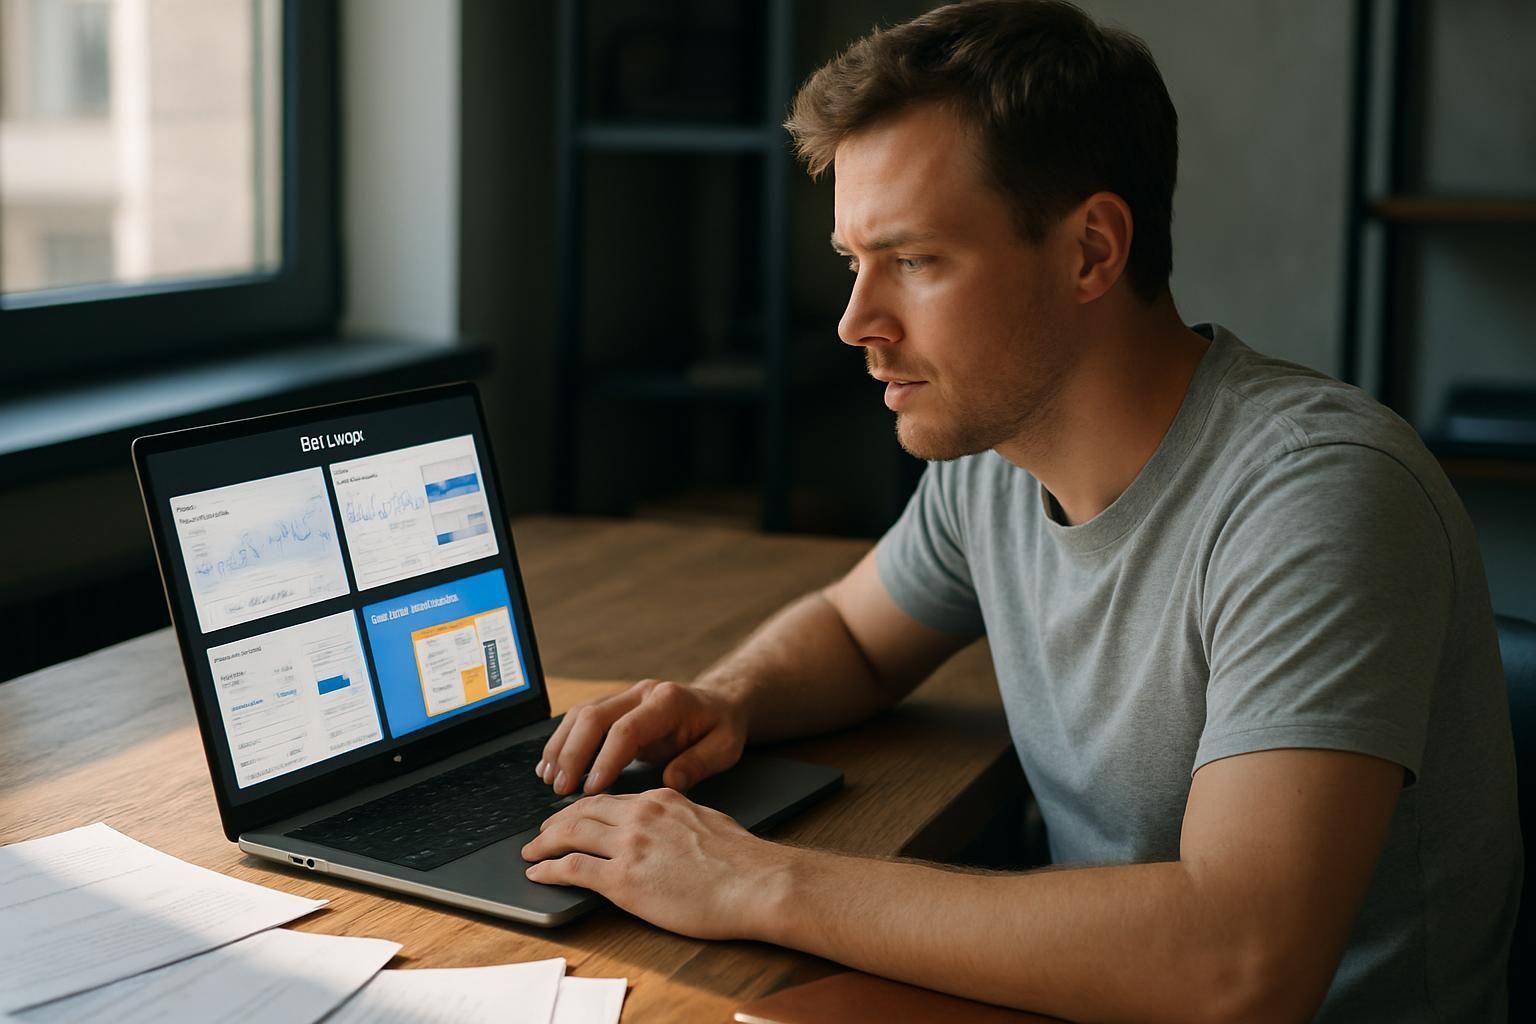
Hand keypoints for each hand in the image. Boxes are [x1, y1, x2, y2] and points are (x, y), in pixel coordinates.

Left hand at [521, 788, 790, 939]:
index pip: (611, 799)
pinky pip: (573, 869)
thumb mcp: (708, 819)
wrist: (755, 882)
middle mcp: (640, 815)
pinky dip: (549, 869)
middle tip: (542, 832)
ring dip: (544, 843)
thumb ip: (681, 816)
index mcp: (661, 798)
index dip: (585, 807)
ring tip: (531, 852)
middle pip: (584, 811)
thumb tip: (674, 823)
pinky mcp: (624, 880)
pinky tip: (538, 873)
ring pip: (571, 834)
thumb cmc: (743, 859)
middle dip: (557, 821)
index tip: (573, 815)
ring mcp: (629, 846)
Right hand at [537, 678, 746, 795]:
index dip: (605, 759)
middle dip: (573, 754)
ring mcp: (626, 696)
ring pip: (580, 714)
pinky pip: (581, 718)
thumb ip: (699, 763)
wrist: (719, 703)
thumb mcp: (725, 747)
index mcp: (668, 701)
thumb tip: (670, 782)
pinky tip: (551, 764)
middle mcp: (642, 693)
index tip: (591, 789)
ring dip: (561, 747)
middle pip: (593, 717)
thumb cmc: (721, 727)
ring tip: (550, 778)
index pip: (626, 729)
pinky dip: (563, 741)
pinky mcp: (615, 705)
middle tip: (561, 789)